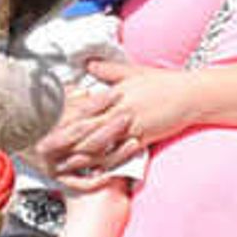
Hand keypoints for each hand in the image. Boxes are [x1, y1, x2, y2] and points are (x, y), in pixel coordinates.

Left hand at [46, 57, 198, 175]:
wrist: (192, 95)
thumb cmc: (164, 83)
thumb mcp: (135, 71)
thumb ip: (109, 70)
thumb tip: (88, 65)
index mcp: (116, 93)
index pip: (83, 107)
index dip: (63, 117)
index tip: (46, 124)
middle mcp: (120, 110)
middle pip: (86, 127)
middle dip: (63, 140)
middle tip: (43, 149)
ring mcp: (132, 126)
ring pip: (100, 143)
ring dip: (79, 155)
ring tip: (62, 164)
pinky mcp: (144, 138)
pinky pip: (121, 154)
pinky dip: (106, 164)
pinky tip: (94, 171)